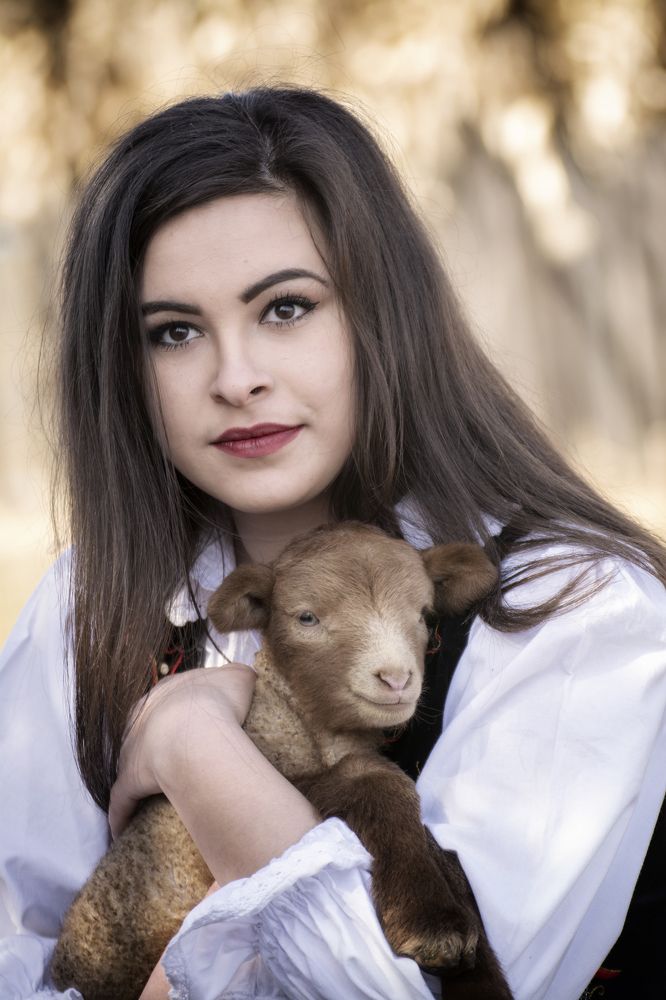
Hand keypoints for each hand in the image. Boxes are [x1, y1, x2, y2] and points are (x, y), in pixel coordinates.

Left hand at [108, 664, 255, 838]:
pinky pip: (121, 801)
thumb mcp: (238, 677)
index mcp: (163, 692)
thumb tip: (244, 677)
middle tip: (182, 756)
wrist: (197, 732)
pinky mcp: (128, 781)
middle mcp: (140, 719)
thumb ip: (238, 675)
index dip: (182, 712)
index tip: (198, 724)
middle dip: (158, 742)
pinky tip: (125, 829)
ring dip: (141, 774)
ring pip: (130, 762)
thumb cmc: (218, 702)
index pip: (167, 699)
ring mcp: (130, 750)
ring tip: (160, 788)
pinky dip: (122, 815)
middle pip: (146, 730)